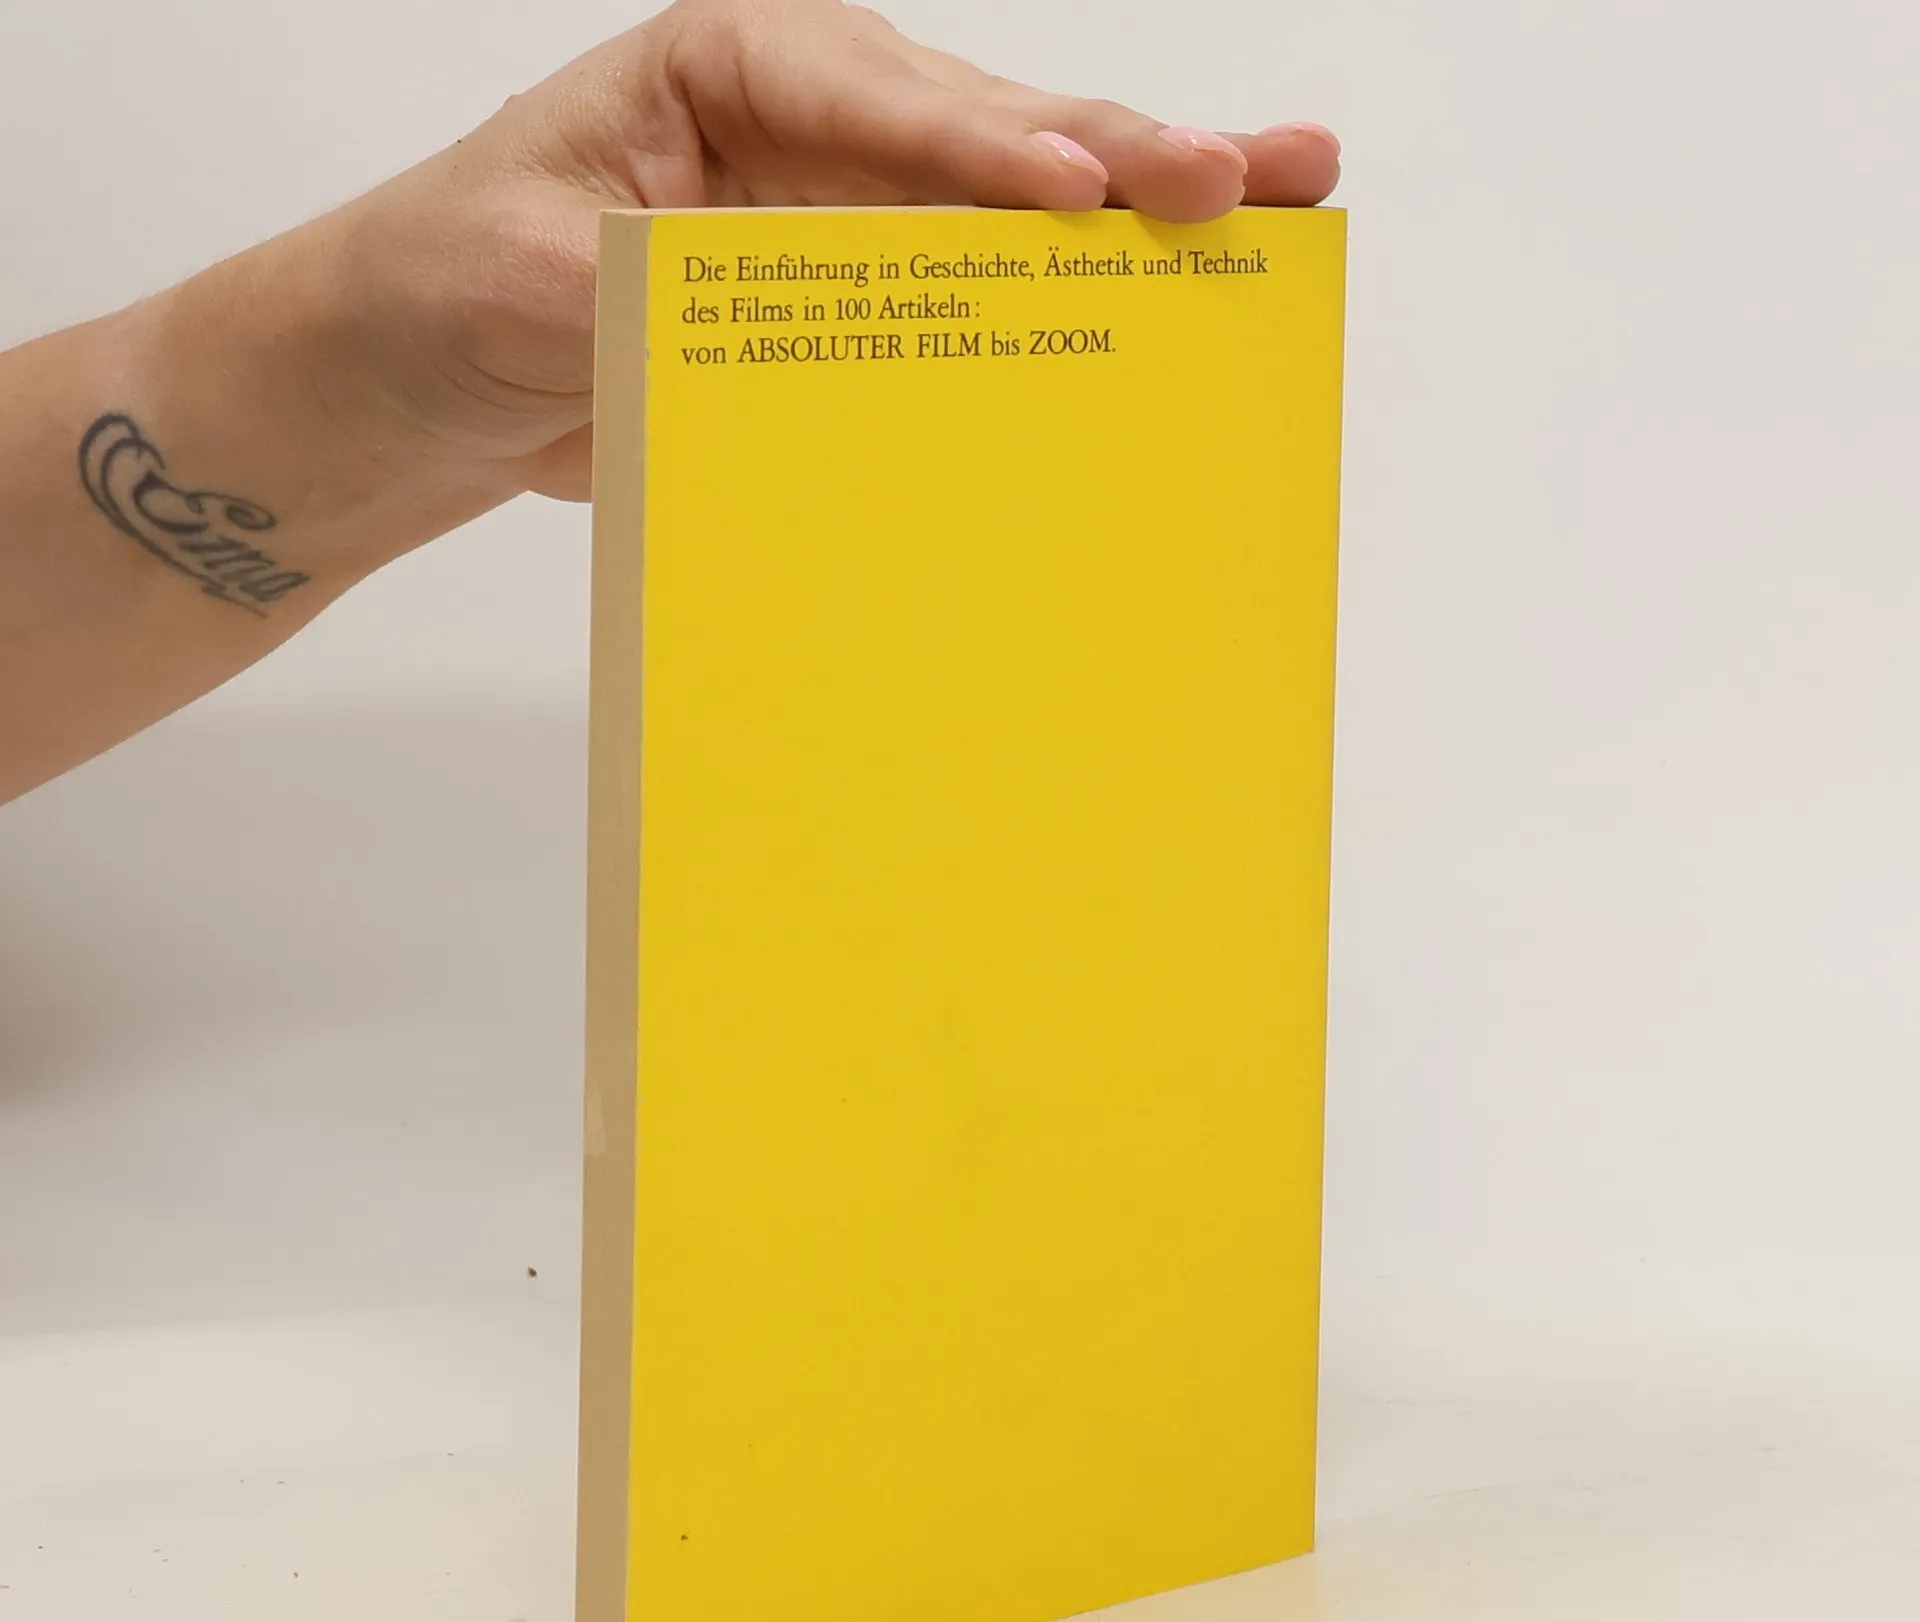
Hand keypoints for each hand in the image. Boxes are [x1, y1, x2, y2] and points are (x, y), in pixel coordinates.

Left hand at [315, 0, 1340, 502]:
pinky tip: (1177, 301)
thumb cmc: (451, 282)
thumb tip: (774, 318)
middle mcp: (815, 118)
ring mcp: (853, 206)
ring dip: (1142, 211)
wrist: (435, 373)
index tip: (1070, 196)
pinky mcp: (866, 293)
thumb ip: (651, 286)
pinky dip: (1075, 302)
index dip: (978, 152)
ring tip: (1280, 200)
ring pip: (1015, 203)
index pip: (873, 98)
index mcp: (730, 62)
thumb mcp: (524, 273)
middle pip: (985, 130)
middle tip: (1243, 177)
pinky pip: (981, 294)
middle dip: (1115, 155)